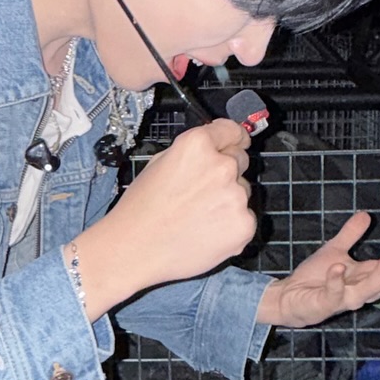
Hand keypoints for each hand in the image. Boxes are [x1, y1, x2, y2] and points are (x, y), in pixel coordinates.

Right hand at [68, 120, 254, 318]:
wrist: (134, 250)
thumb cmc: (140, 211)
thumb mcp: (159, 164)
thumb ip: (193, 154)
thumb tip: (213, 150)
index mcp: (197, 146)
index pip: (232, 130)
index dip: (233, 137)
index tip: (237, 141)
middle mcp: (221, 166)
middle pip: (240, 161)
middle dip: (226, 172)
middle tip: (200, 193)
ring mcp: (236, 197)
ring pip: (242, 192)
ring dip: (227, 201)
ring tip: (196, 217)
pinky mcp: (243, 225)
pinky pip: (244, 218)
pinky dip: (230, 225)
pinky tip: (204, 231)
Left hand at [255, 211, 379, 328]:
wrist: (286, 299)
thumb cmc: (315, 280)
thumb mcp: (335, 251)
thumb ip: (351, 235)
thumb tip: (367, 215)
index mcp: (370, 276)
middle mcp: (363, 290)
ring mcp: (346, 299)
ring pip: (371, 290)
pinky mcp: (325, 304)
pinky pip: (334, 294)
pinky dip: (337, 281)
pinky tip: (339, 269)